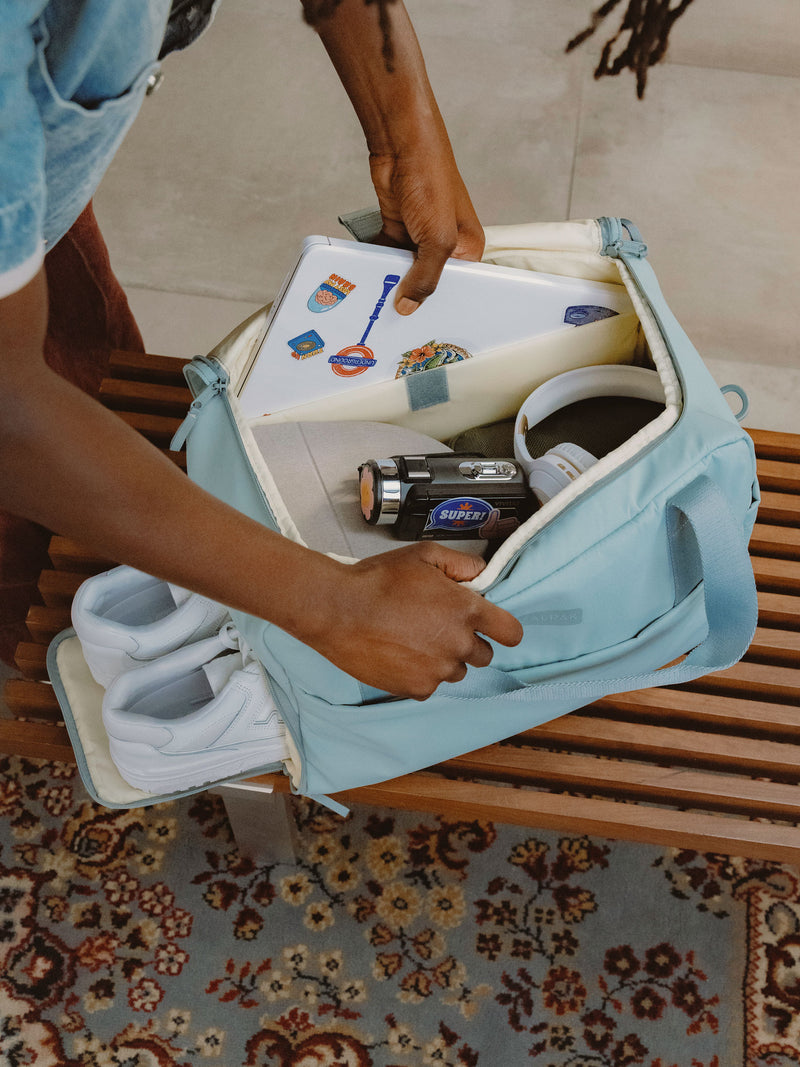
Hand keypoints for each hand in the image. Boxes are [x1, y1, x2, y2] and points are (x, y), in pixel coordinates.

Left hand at [306, 0, 483, 312]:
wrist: (402, 145)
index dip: (441, 306)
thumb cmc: (433, 182)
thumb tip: (408, 309)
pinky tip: (365, 282)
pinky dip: (375, 266)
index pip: (458, 288)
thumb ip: (424, 278)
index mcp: (468, 249)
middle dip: (412, 297)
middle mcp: (446, 245)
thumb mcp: (436, 240)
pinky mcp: (397, 228)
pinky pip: (386, 257)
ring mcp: (420, 237)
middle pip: (427, 281)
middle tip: (395, 325)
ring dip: (390, 282)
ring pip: (404, 270)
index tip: (423, 329)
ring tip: (376, 308)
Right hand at [309, 542, 522, 699]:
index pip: (511, 633)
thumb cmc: (378, 580)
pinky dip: (419, 674)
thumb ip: (461, 564)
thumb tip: (482, 574)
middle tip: (438, 627)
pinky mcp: (416, 688)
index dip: (503, 629)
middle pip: (483, 655)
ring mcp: (438, 671)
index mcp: (467, 611)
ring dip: (443, 659)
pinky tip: (399, 654)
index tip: (493, 628)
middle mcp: (458, 645)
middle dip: (467, 642)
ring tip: (413, 639)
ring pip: (455, 672)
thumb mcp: (424, 556)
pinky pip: (429, 686)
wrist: (337, 610)